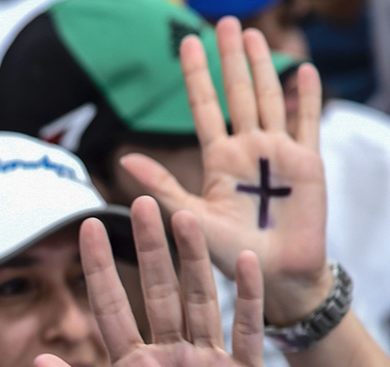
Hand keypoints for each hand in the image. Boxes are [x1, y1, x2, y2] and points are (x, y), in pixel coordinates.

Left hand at [36, 198, 281, 366]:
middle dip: (147, 248)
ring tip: (184, 217)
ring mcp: (207, 365)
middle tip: (139, 201)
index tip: (86, 227)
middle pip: (155, 292)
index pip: (111, 309)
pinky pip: (245, 332)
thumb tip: (39, 361)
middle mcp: (168, 359)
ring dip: (191, 260)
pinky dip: (243, 299)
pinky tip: (238, 263)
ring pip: (197, 301)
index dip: (98, 270)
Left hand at [119, 18, 328, 324]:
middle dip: (230, 59)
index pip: (204, 107)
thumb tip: (123, 159)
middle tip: (225, 22)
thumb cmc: (227, 254)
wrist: (271, 277)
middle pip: (238, 93)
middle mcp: (247, 149)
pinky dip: (305, 97)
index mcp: (217, 160)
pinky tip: (302, 72)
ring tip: (253, 37)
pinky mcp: (307, 164)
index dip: (196, 75)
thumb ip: (161, 185)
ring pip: (269, 99)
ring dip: (263, 67)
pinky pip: (306, 123)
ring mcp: (277, 153)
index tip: (186, 41)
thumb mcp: (189, 217)